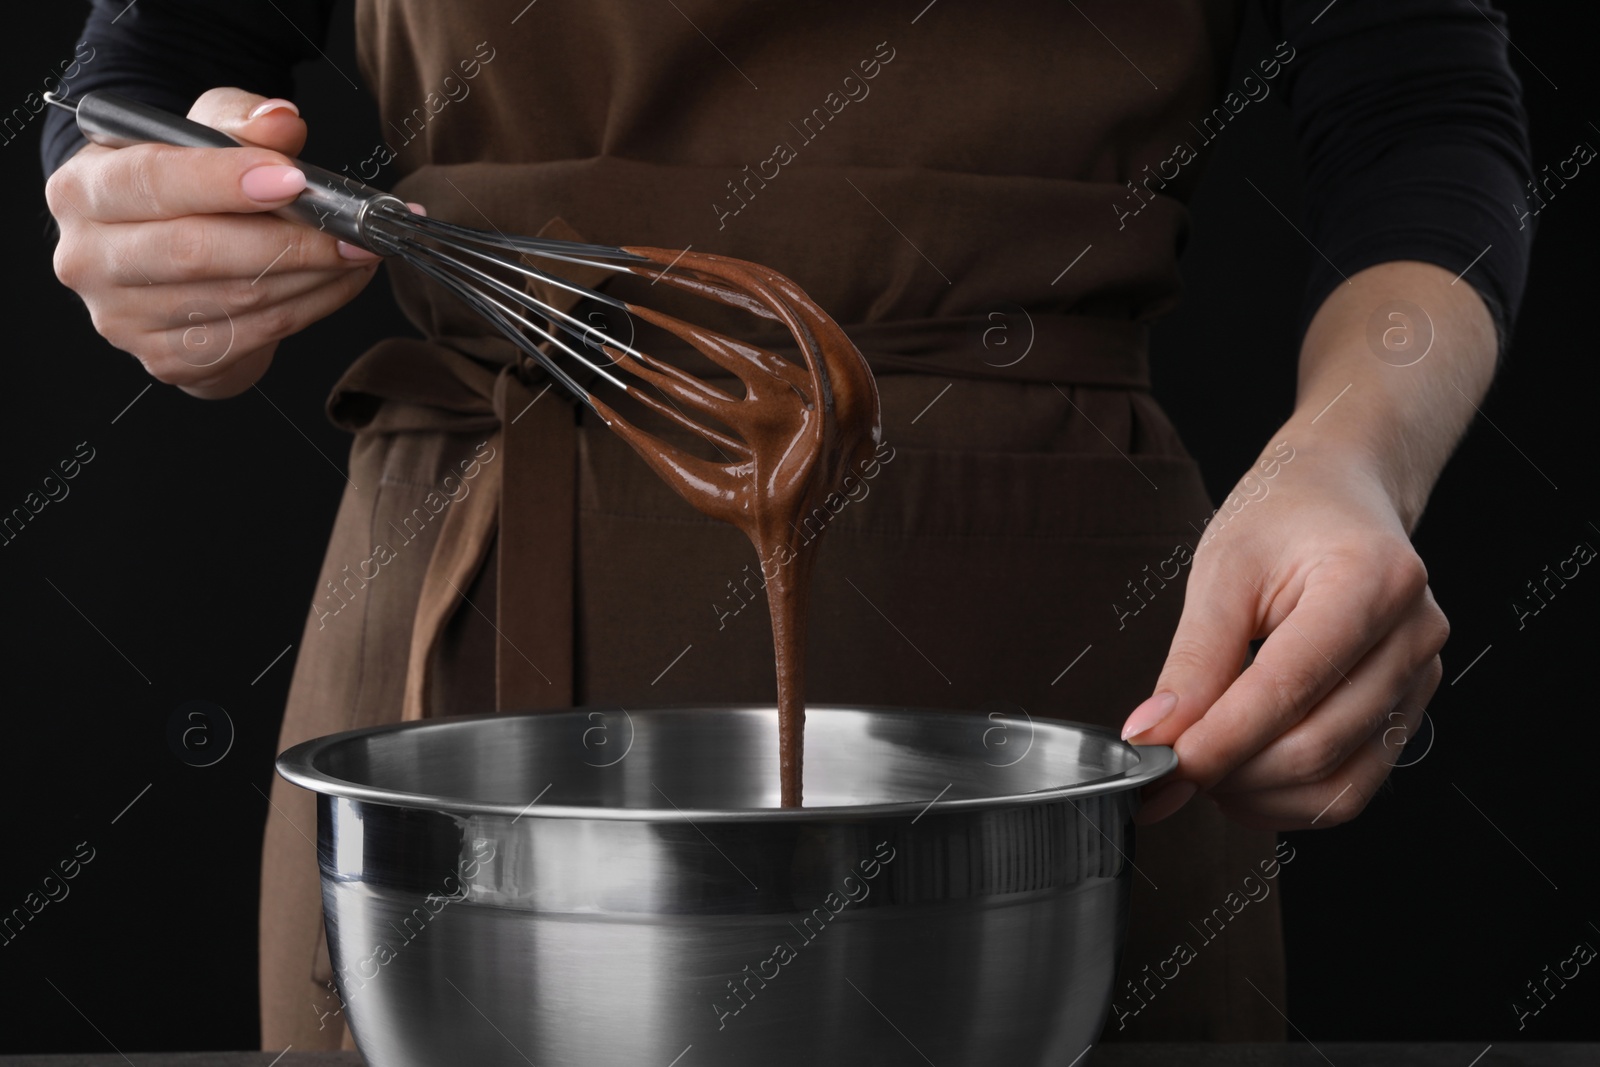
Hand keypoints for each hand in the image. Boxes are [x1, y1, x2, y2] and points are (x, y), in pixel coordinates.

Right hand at [45, 87, 381, 397]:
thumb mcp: (203, 132)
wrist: (172, 255)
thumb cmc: (186, 183)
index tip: (295, 179)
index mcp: (83, 187)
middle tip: (355, 232)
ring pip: (236, 299)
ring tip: (358, 252)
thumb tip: (282, 120)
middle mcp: (88, 258)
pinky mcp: (165, 359)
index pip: (153, 180)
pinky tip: (338, 282)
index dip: (225, 181)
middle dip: (291, 241)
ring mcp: (122, 318)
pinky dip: (309, 308)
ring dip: (313, 277)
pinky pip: (253, 336)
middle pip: (196, 252)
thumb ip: (240, 120)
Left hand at [1121, 438, 1448, 829]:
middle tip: (1170, 765)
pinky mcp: (1409, 711)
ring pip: (1338, 782)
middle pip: (1317, 745)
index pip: (1289, 687)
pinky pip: (1353, 785)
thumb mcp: (1222, 570)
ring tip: (1204, 768)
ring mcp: (1421, 678)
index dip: (1220, 739)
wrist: (1338, 494)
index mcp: (1372, 581)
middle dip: (1231, 772)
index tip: (1162, 762)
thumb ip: (1193, 660)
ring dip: (1258, 796)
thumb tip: (1156, 735)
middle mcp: (1414, 635)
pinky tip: (1243, 777)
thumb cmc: (1282, 517)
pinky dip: (1290, 799)